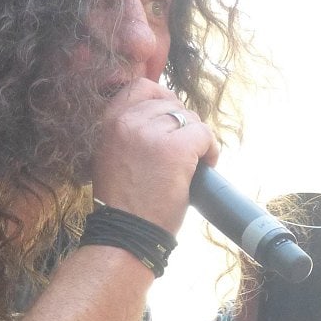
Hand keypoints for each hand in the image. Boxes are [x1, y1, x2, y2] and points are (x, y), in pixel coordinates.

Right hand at [91, 79, 218, 234]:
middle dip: (182, 122)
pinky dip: (211, 150)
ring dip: (196, 138)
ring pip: (190, 118)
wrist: (126, 233)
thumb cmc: (122, 202)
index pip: (140, 86)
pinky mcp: (176, 149)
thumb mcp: (110, 155)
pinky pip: (204, 134)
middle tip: (184, 148)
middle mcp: (128, 122)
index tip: (170, 118)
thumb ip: (127, 132)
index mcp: (109, 122)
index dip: (162, 99)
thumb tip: (161, 114)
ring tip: (193, 162)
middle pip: (170, 102)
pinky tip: (205, 166)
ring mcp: (152, 133)